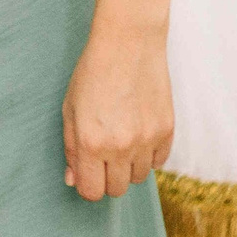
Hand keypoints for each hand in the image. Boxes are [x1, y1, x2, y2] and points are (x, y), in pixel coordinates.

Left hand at [61, 18, 174, 201]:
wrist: (128, 44)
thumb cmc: (92, 74)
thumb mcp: (70, 109)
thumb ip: (71, 148)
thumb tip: (74, 180)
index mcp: (91, 143)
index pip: (92, 192)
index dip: (88, 185)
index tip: (88, 173)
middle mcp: (121, 147)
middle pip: (117, 190)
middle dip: (107, 178)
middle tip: (103, 155)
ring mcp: (147, 141)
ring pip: (139, 178)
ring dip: (129, 166)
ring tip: (121, 137)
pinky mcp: (167, 132)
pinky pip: (159, 162)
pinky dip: (148, 155)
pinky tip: (138, 132)